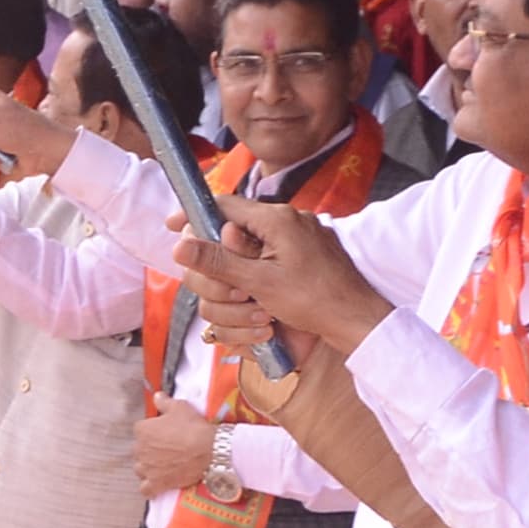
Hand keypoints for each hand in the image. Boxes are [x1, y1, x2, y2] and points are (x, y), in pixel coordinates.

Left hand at [132, 401, 215, 499]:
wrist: (209, 450)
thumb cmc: (193, 427)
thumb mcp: (180, 407)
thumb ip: (164, 402)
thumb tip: (156, 396)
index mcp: (142, 430)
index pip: (141, 430)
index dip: (152, 432)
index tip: (164, 433)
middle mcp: (139, 449)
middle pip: (139, 450)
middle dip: (150, 450)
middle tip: (167, 450)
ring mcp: (146, 468)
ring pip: (140, 469)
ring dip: (148, 468)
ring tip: (162, 466)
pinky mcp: (156, 483)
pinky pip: (146, 489)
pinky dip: (150, 488)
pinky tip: (156, 486)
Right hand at [172, 197, 397, 358]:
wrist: (357, 322)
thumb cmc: (315, 300)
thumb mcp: (260, 283)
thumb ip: (218, 261)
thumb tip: (179, 244)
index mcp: (275, 220)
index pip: (222, 205)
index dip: (193, 216)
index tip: (171, 226)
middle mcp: (284, 224)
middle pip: (228, 238)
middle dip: (222, 275)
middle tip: (236, 297)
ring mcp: (294, 243)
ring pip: (243, 261)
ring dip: (241, 295)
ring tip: (261, 316)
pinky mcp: (300, 262)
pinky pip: (264, 269)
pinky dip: (258, 294)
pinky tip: (268, 319)